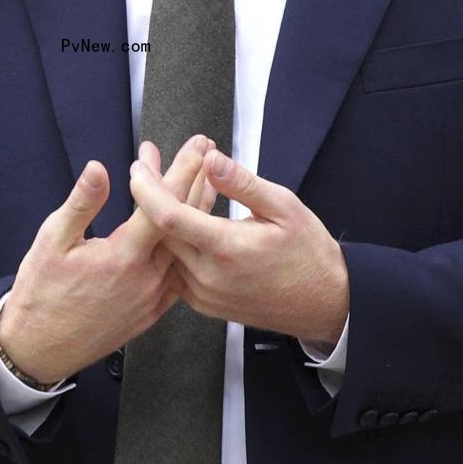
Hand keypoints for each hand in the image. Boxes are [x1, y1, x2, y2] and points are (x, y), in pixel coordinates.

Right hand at [0, 138, 215, 385]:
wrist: (40, 347)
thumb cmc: (42, 294)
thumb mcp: (51, 241)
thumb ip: (81, 204)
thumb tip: (98, 169)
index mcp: (122, 257)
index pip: (163, 205)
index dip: (182, 171)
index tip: (196, 148)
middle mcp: (146, 278)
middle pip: (184, 223)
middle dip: (196, 183)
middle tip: (207, 154)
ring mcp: (152, 298)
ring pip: (187, 249)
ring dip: (197, 214)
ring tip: (206, 185)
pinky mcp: (152, 312)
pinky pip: (180, 275)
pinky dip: (189, 248)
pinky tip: (191, 235)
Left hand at [130, 145, 348, 344]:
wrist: (324, 304)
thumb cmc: (308, 253)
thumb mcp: (284, 207)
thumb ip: (243, 184)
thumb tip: (210, 160)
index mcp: (226, 248)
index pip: (168, 216)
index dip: (147, 188)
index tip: (138, 166)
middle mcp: (208, 275)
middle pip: (161, 230)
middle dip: (152, 193)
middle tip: (150, 163)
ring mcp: (203, 293)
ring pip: (166, 249)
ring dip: (163, 217)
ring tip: (167, 183)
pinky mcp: (203, 303)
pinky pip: (176, 267)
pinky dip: (176, 241)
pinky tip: (183, 217)